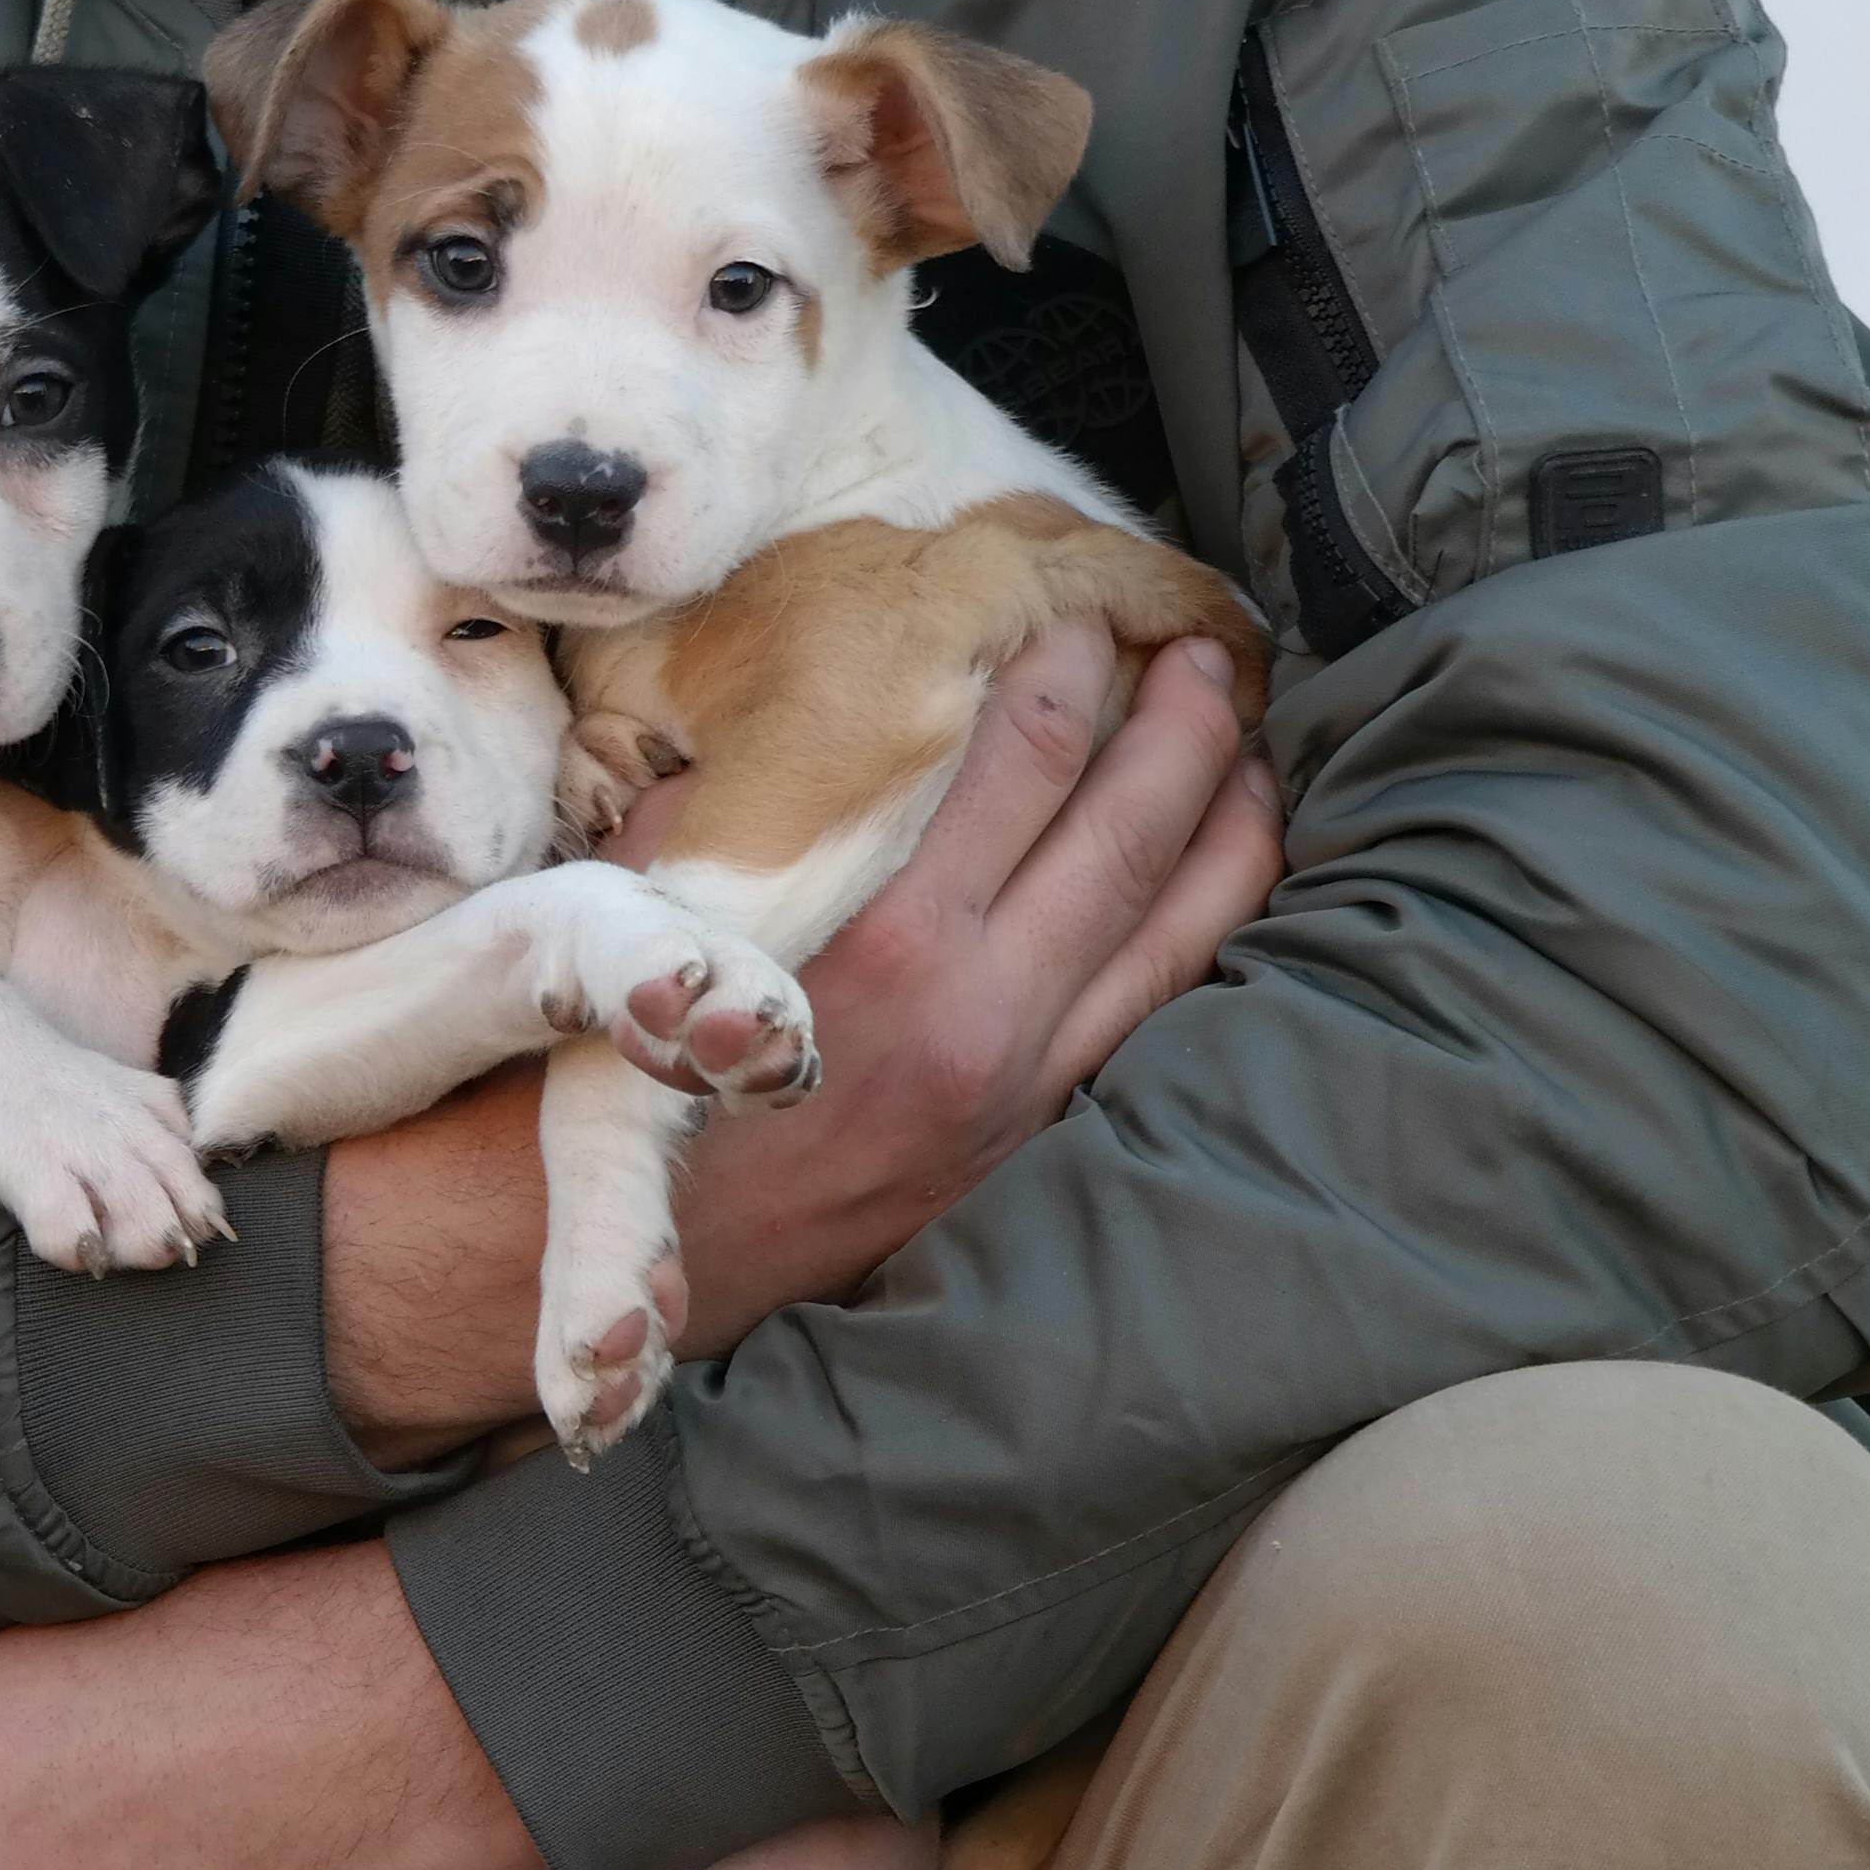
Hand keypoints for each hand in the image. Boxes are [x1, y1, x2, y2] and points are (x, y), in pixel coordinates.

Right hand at [321, 625, 1282, 1451]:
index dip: (1064, 671)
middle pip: (1131, 838)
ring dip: (1228, 825)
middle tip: (1209, 644)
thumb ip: (742, 813)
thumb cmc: (619, 1070)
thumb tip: (816, 702)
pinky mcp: (1035, 1131)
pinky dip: (1204, 928)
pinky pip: (1155, 1010)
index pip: (1021, 768)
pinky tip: (1220, 874)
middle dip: (1185, 726)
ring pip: (1177, 934)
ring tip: (1250, 742)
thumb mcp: (653, 917)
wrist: (634, 1262)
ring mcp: (1029, 1086)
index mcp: (892, 949)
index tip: (1077, 608)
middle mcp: (987, 1020)